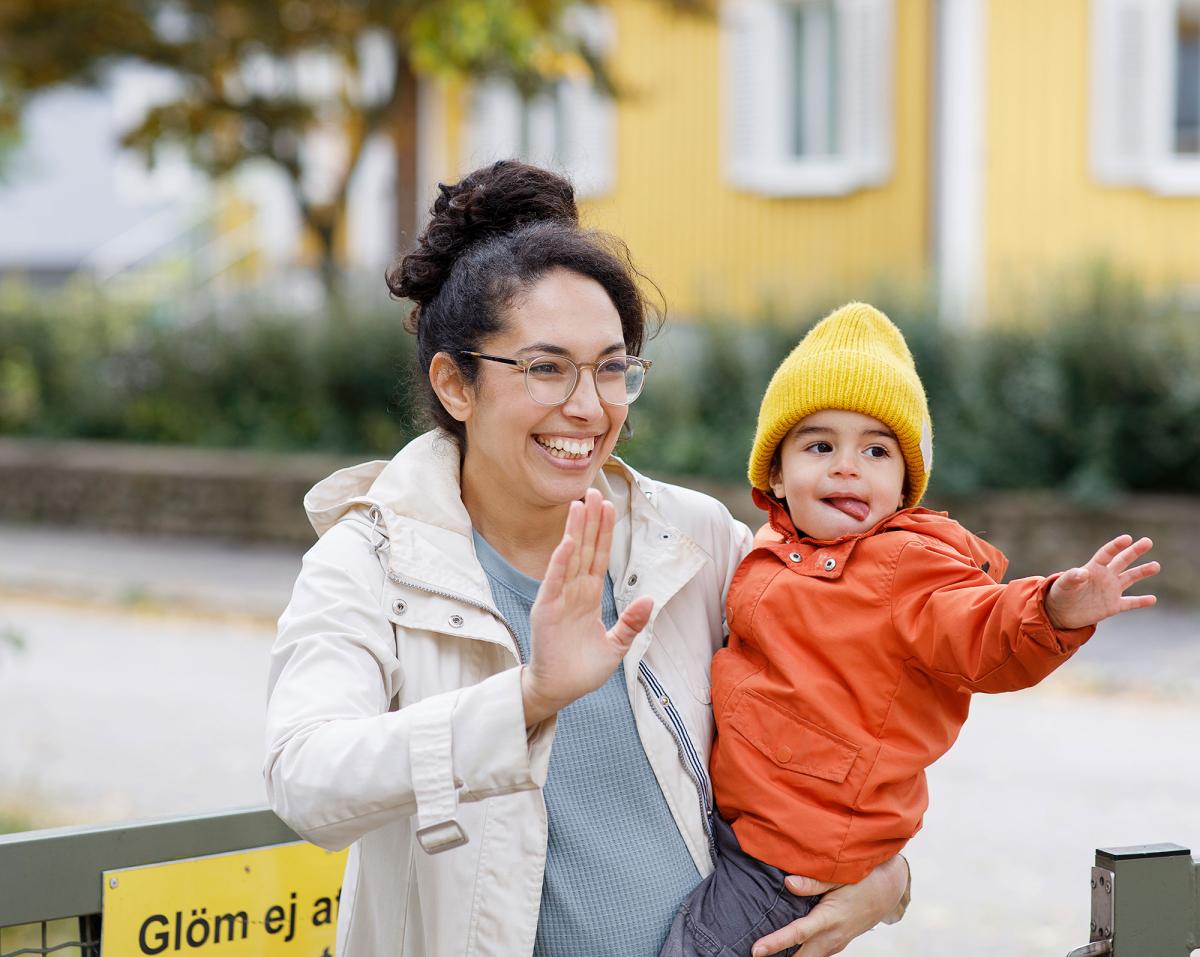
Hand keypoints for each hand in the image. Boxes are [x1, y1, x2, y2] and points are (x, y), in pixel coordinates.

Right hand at [521, 488, 653, 725]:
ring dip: (575, 531)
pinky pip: (555, 581)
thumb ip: (631, 623)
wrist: (559, 691)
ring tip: (579, 504)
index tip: (609, 506)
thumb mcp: (616, 647)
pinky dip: (561, 562)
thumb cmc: (583, 671)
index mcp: (588, 597)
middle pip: (585, 549)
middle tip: (594, 490)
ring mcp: (558, 598)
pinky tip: (567, 542)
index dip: (604, 532)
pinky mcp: (546, 610)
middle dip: (590, 520)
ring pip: (570, 557)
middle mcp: (573, 592)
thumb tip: (649, 599)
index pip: (599, 557)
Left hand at [751, 855, 908, 956]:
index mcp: (830, 918)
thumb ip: (813, 882)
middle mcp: (832, 936)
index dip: (775, 943)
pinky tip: (786, 950)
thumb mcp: (840, 876)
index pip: (797, 934)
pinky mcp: (837, 944)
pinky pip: (815, 955)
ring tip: (766, 955)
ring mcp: (836, 943)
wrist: (889, 890)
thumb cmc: (863, 879)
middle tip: (754, 956)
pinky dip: (800, 955)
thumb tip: (787, 883)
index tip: (756, 950)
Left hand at [1045, 535, 1158, 630]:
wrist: (1061, 613)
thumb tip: (1082, 572)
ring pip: (1130, 578)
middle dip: (1134, 551)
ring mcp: (1110, 591)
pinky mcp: (1113, 606)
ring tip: (1156, 566)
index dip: (1116, 546)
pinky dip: (1141, 601)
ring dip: (1142, 572)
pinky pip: (1130, 603)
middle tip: (1148, 541)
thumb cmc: (1060, 594)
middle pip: (1122, 561)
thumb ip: (1072, 577)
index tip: (1127, 538)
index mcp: (1093, 568)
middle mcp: (1105, 577)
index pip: (1107, 554)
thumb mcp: (1063, 585)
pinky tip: (1153, 599)